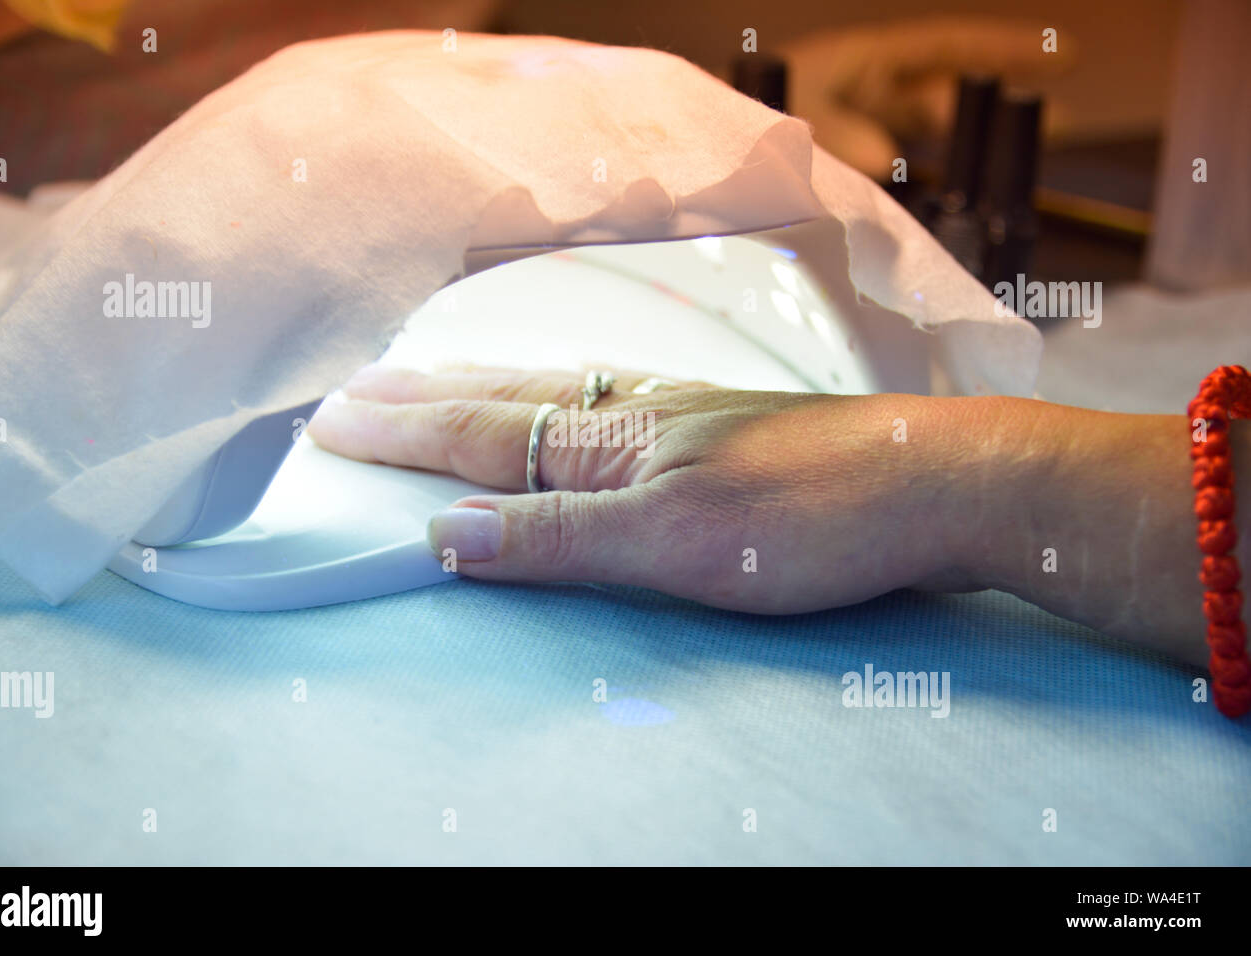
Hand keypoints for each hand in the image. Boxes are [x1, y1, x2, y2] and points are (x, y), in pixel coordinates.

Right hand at [307, 364, 981, 613]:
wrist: (936, 484)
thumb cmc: (814, 515)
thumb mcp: (676, 542)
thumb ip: (562, 537)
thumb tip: (451, 533)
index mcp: (612, 439)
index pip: (481, 431)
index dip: (403, 431)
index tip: (333, 419)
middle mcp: (635, 415)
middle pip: (505, 398)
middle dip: (423, 397)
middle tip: (357, 386)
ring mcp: (676, 418)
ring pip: (554, 394)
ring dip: (482, 389)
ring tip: (437, 378)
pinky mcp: (715, 433)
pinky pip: (605, 403)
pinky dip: (557, 398)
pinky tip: (572, 402)